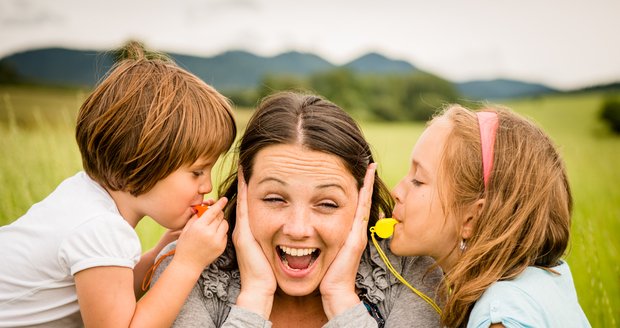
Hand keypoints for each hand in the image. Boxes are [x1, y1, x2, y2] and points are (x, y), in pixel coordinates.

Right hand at [173, 197, 228, 271]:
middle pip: (220, 216)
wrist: (188, 264)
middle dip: (218, 214)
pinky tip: (213, 237)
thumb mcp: (186, 229)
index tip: (224, 199)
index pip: (213, 211)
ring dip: (221, 223)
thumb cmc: (185, 245)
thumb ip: (196, 217)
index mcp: (199, 227)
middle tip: (214, 215)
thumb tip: (204, 208)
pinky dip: (221, 233)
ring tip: (213, 227)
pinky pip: (225, 234)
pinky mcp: (221, 247)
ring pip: (225, 224)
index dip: (220, 204)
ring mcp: (217, 241)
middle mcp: (210, 233)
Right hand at [233, 169, 275, 318]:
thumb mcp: (273, 252)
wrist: (259, 289)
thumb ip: (276, 241)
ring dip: (244, 182)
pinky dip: (245, 192)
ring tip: (245, 164)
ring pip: (243, 200)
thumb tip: (291, 232)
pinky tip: (246, 178)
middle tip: (248, 162)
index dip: (253, 189)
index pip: (252, 205)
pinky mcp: (243, 233)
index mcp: (252, 232)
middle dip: (246, 181)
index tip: (257, 173)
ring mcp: (242, 230)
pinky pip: (244, 207)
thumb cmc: (269, 274)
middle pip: (245, 199)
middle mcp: (244, 229)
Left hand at [320, 163, 375, 318]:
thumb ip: (320, 240)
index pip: (352, 205)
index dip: (356, 189)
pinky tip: (365, 182)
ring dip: (367, 184)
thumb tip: (307, 231)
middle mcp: (355, 230)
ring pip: (364, 202)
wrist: (334, 291)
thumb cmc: (326, 274)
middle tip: (367, 162)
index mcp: (346, 232)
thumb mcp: (323, 251)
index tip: (357, 172)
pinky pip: (362, 211)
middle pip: (362, 200)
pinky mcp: (357, 238)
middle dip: (364, 181)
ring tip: (369, 166)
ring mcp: (358, 233)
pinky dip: (365, 196)